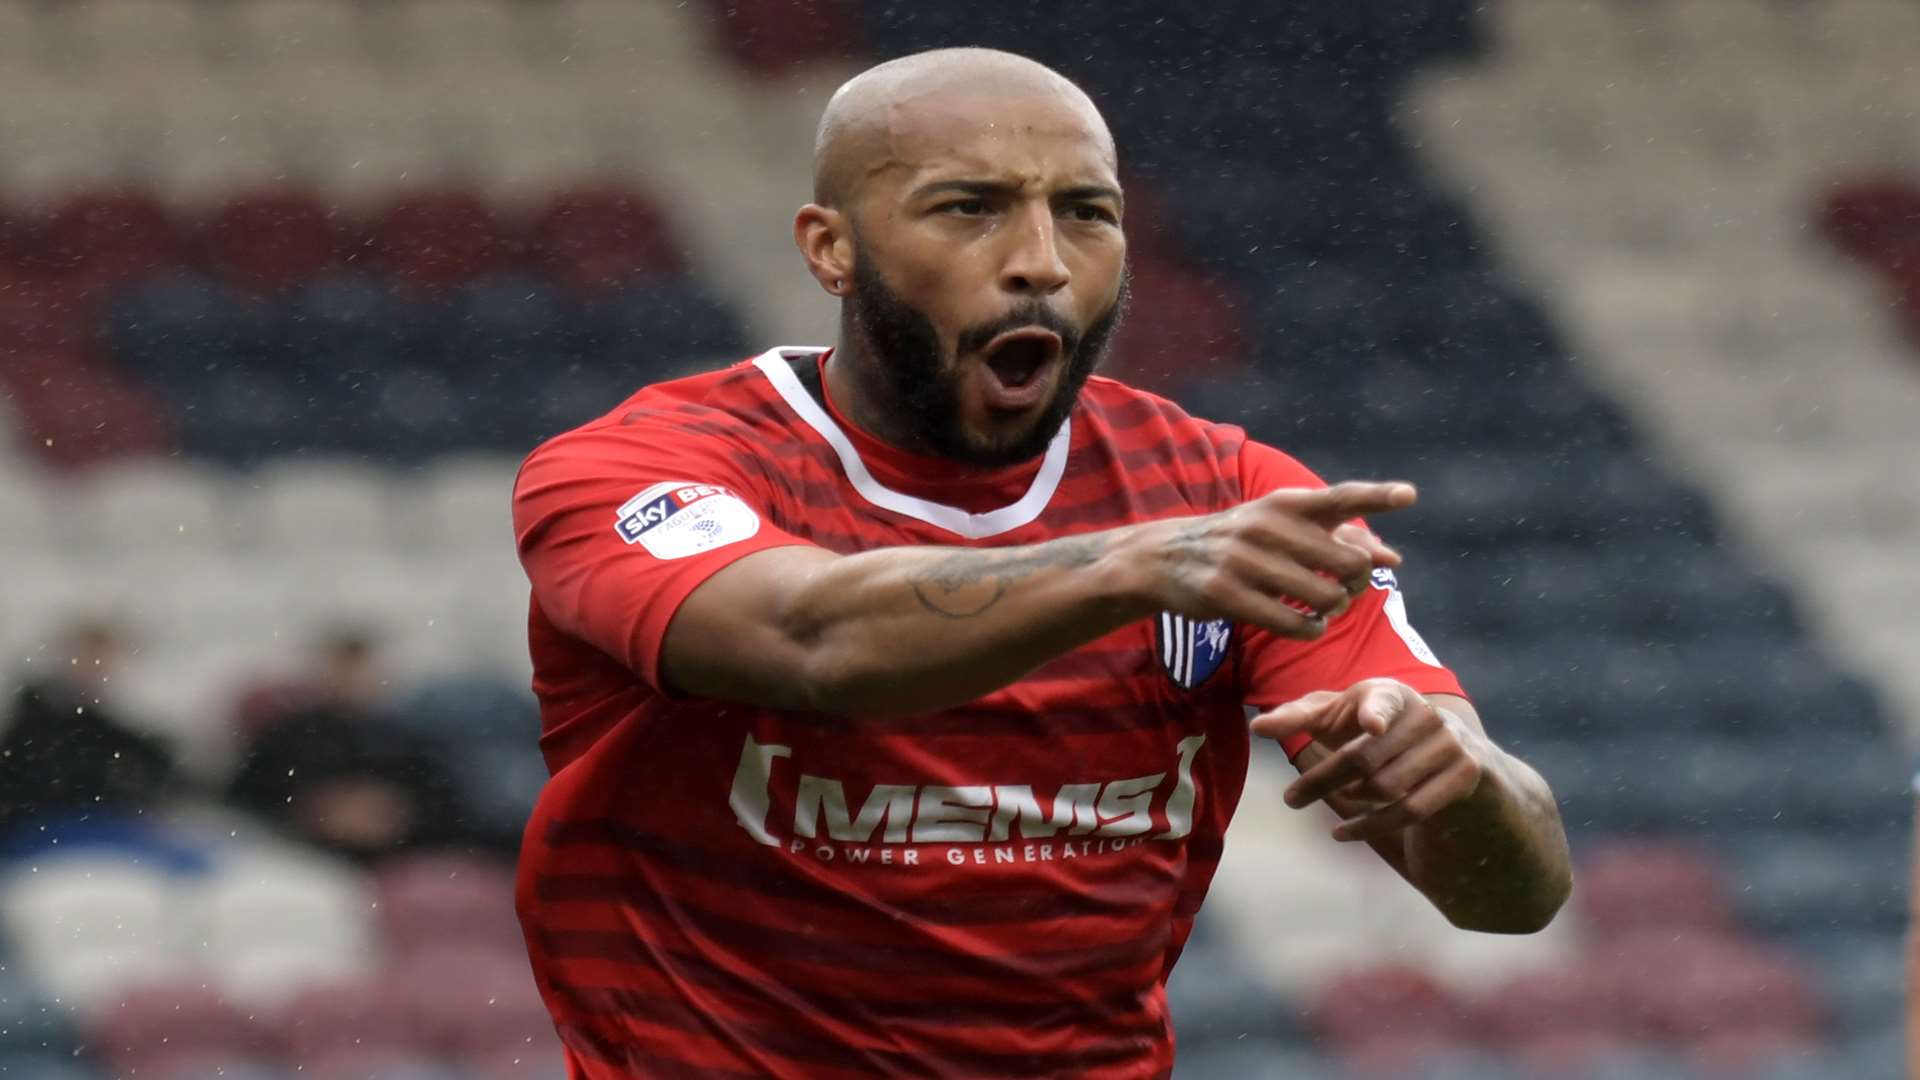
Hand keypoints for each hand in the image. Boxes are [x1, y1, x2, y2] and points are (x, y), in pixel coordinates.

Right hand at [1136, 481, 1415, 640]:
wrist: (1166, 556)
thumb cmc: (1242, 540)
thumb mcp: (1282, 524)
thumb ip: (1339, 535)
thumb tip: (1392, 558)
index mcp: (1286, 502)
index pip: (1340, 496)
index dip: (1377, 496)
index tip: (1410, 495)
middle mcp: (1267, 525)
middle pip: (1347, 563)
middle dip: (1355, 583)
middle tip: (1343, 588)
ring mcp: (1244, 560)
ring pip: (1325, 597)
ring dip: (1333, 610)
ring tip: (1321, 609)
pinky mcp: (1227, 595)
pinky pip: (1293, 623)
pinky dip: (1310, 629)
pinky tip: (1305, 624)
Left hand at [1251, 679, 1486, 841]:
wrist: (1452, 754)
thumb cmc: (1377, 731)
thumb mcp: (1339, 717)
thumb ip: (1299, 717)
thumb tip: (1257, 727)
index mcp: (1390, 693)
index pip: (1380, 702)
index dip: (1375, 712)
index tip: (1371, 725)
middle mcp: (1425, 714)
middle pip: (1364, 757)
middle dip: (1322, 781)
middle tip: (1290, 800)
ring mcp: (1450, 744)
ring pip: (1386, 787)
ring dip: (1352, 802)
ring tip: (1333, 806)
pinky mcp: (1466, 775)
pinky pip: (1411, 811)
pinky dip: (1371, 826)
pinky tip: (1342, 833)